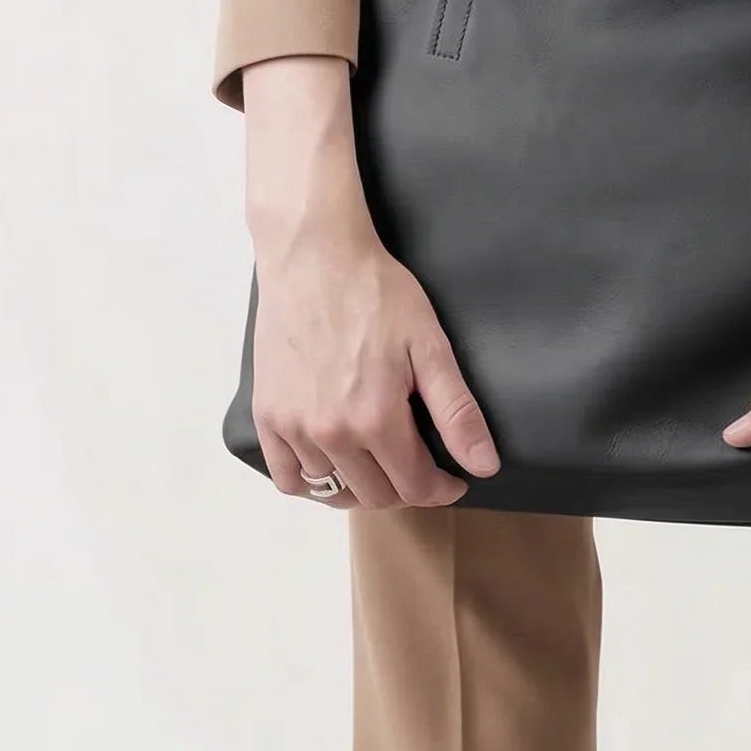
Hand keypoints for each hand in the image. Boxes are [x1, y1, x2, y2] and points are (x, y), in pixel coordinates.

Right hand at [241, 57, 499, 508]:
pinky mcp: (267, 416)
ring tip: (381, 463)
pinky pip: (287, 477)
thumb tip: (484, 466)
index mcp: (375, 419)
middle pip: (375, 494)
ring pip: (332, 490)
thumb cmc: (376, 292)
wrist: (314, 256)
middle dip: (406, 488)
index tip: (453, 479)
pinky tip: (332, 465)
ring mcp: (293, 427)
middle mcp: (330, 433)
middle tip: (420, 466)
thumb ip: (456, 412)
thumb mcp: (430, 345)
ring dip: (362, 486)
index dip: (441, 489)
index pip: (414, 487)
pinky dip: (311, 482)